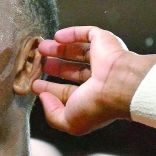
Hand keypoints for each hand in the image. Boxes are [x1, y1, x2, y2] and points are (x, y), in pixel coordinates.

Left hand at [32, 26, 155, 135]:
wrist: (119, 84)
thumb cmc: (96, 105)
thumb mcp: (69, 121)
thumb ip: (53, 114)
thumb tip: (44, 98)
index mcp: (91, 98)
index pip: (68, 92)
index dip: (50, 89)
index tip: (36, 84)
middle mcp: (98, 79)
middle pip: (72, 70)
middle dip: (55, 66)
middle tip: (39, 63)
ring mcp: (102, 59)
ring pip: (78, 52)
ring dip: (59, 49)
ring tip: (42, 47)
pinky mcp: (104, 41)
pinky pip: (88, 33)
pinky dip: (72, 33)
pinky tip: (58, 36)